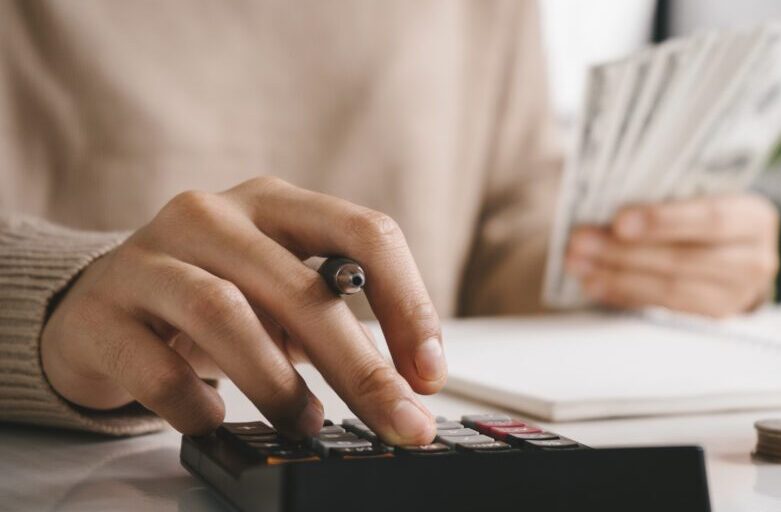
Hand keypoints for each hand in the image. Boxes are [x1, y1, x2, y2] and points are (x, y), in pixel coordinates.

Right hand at [40, 177, 445, 443]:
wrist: (96, 307)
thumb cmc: (209, 298)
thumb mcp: (279, 292)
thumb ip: (336, 321)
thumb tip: (407, 387)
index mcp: (276, 204)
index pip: (364, 233)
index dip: (409, 305)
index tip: (429, 373)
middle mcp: (214, 217)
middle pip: (302, 288)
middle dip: (361, 367)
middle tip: (398, 422)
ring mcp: (150, 259)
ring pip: (225, 315)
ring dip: (279, 384)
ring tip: (307, 422)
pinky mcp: (102, 313)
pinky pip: (156, 367)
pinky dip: (196, 403)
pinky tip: (215, 418)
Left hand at [564, 194, 779, 316]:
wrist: (740, 250)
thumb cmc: (710, 212)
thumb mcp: (704, 194)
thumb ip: (669, 191)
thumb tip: (606, 190)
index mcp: (753, 217)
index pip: (709, 218)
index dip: (663, 221)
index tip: (619, 221)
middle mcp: (754, 259)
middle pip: (683, 259)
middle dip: (624, 252)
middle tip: (580, 242)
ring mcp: (736, 295)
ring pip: (670, 289)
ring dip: (617, 277)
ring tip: (578, 265)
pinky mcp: (713, 318)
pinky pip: (663, 308)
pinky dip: (625, 294)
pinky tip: (595, 284)